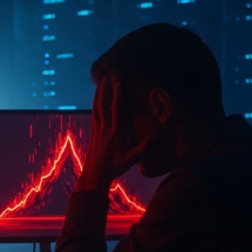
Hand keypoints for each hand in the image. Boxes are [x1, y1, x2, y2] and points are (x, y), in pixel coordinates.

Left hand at [76, 75, 153, 191]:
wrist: (95, 175)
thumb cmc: (115, 167)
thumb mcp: (132, 159)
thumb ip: (145, 147)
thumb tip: (158, 136)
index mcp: (116, 133)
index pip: (116, 110)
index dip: (118, 96)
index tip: (119, 83)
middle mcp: (105, 129)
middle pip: (104, 106)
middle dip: (105, 90)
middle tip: (106, 76)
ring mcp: (97, 130)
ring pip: (96, 109)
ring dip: (98, 95)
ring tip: (99, 84)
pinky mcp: (93, 133)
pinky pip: (93, 115)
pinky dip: (95, 105)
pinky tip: (95, 101)